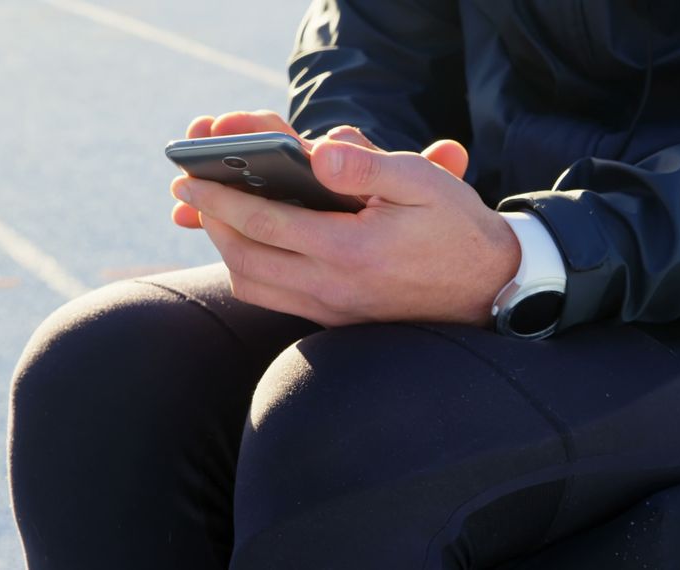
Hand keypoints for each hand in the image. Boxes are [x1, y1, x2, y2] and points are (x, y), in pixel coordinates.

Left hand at [170, 115, 520, 327]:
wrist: (490, 289)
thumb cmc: (456, 228)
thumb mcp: (422, 182)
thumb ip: (368, 165)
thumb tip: (316, 150)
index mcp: (350, 250)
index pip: (263, 222)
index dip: (219, 197)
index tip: (189, 177)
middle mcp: (334, 289)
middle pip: (244, 257)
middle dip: (211, 222)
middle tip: (193, 193)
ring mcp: (334, 312)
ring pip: (254, 286)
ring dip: (227, 250)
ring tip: (217, 217)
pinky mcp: (339, 322)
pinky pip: (276, 300)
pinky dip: (251, 272)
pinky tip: (254, 247)